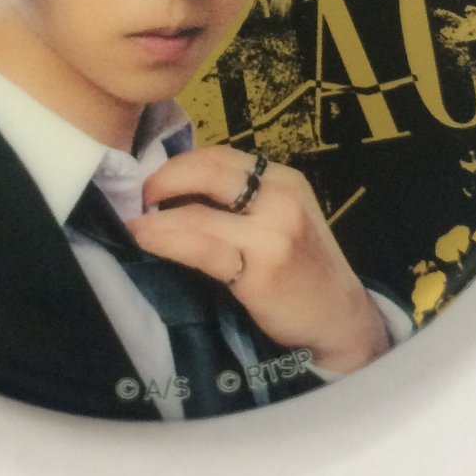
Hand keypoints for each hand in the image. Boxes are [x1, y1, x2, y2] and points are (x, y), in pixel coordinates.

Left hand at [126, 147, 389, 372]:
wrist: (339, 319)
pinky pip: (201, 245)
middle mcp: (280, 197)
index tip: (156, 183)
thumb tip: (175, 192)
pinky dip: (165, 238)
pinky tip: (146, 239)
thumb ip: (241, 202)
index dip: (180, 164)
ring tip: (136, 224)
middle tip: (141, 199)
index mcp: (284, 179)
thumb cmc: (302, 271)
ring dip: (157, 215)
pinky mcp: (262, 267)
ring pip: (198, 210)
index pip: (221, 156)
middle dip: (164, 179)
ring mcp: (273, 231)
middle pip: (208, 170)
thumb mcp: (280, 219)